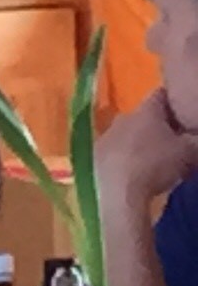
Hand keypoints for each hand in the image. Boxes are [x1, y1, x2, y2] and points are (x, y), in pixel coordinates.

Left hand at [102, 88, 197, 204]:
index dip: (175, 100)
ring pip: (131, 132)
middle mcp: (124, 117)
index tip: (185, 108)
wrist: (118, 189)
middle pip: (146, 115)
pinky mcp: (97, 154)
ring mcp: (108, 134)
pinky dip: (130, 155)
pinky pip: (119, 149)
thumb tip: (195, 138)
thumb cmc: (156, 163)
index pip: (161, 95)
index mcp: (145, 111)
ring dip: (144, 140)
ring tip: (160, 155)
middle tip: (178, 136)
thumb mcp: (189, 152)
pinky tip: (139, 169)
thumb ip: (196, 140)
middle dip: (162, 124)